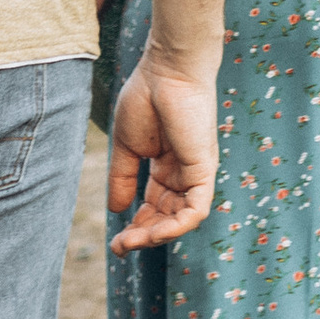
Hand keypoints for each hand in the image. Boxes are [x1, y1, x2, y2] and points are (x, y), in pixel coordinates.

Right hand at [107, 52, 219, 253]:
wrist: (165, 70)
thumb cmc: (146, 97)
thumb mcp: (127, 146)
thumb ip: (122, 178)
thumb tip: (115, 210)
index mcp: (166, 167)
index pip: (154, 207)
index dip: (135, 227)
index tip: (115, 242)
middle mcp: (183, 174)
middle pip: (166, 218)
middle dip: (142, 236)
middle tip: (120, 248)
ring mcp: (196, 173)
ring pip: (182, 220)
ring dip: (156, 236)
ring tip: (131, 242)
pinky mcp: (204, 169)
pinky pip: (197, 210)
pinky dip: (177, 226)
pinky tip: (154, 233)